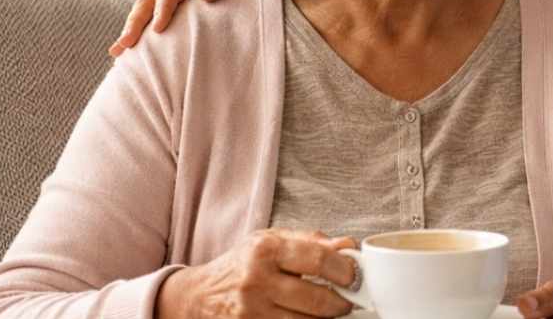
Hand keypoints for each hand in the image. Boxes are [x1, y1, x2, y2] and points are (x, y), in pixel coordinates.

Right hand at [109, 0, 242, 56]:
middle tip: (125, 45)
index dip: (162, 10)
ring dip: (131, 30)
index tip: (158, 29)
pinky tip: (129, 53)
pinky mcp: (175, 10)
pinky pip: (154, 21)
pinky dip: (141, 35)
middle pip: (149, 2)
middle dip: (135, 23)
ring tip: (117, 53)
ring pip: (145, 12)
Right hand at [156, 228, 356, 318]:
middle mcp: (256, 281)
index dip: (345, 270)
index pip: (319, 259)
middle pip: (316, 299)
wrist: (198, 296)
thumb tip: (349, 246)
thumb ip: (311, 241)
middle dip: (341, 303)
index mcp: (265, 250)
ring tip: (330, 313)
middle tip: (349, 301)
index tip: (354, 276)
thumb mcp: (271, 241)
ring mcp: (251, 311)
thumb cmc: (241, 264)